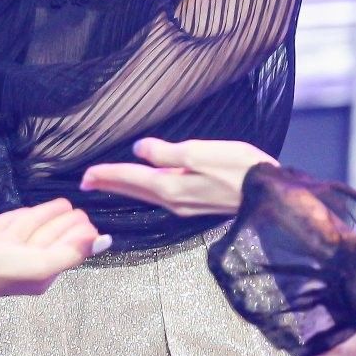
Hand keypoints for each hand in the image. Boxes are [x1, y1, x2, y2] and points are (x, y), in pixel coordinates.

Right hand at [0, 198, 108, 297]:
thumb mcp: (39, 265)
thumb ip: (70, 252)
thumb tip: (103, 241)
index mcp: (40, 273)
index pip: (65, 248)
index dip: (76, 232)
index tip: (87, 219)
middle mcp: (25, 263)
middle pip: (49, 237)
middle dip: (63, 222)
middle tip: (77, 208)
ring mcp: (6, 250)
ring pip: (32, 229)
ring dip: (46, 216)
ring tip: (63, 203)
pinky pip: (11, 225)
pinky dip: (23, 217)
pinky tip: (30, 211)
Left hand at [79, 137, 276, 216]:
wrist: (269, 193)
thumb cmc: (238, 168)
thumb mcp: (199, 152)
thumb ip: (166, 152)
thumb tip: (139, 150)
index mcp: (170, 187)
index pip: (131, 178)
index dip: (108, 174)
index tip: (86, 174)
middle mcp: (173, 201)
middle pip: (134, 190)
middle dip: (110, 184)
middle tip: (86, 182)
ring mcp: (185, 206)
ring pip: (146, 195)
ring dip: (125, 187)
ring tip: (107, 183)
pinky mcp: (197, 204)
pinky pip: (159, 198)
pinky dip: (143, 191)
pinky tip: (144, 187)